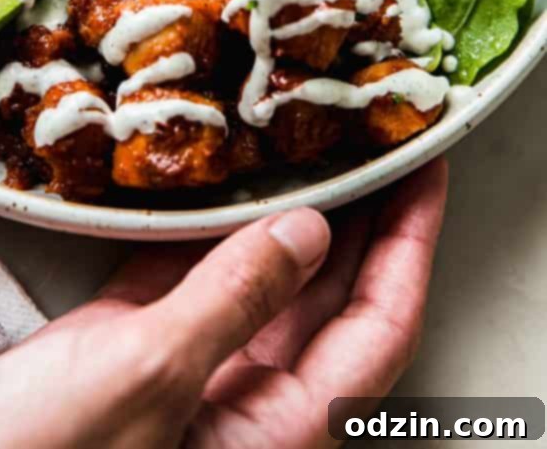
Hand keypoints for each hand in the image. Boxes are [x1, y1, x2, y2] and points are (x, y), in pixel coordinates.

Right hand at [0, 159, 446, 448]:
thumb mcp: (147, 379)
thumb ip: (235, 301)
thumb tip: (310, 232)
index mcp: (275, 430)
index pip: (377, 326)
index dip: (408, 245)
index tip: (426, 171)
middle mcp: (244, 399)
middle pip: (327, 294)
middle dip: (358, 216)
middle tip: (374, 137)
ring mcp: (185, 368)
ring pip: (260, 276)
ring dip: (286, 210)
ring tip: (308, 138)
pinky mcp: (131, 343)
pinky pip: (191, 271)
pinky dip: (208, 222)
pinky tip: (218, 173)